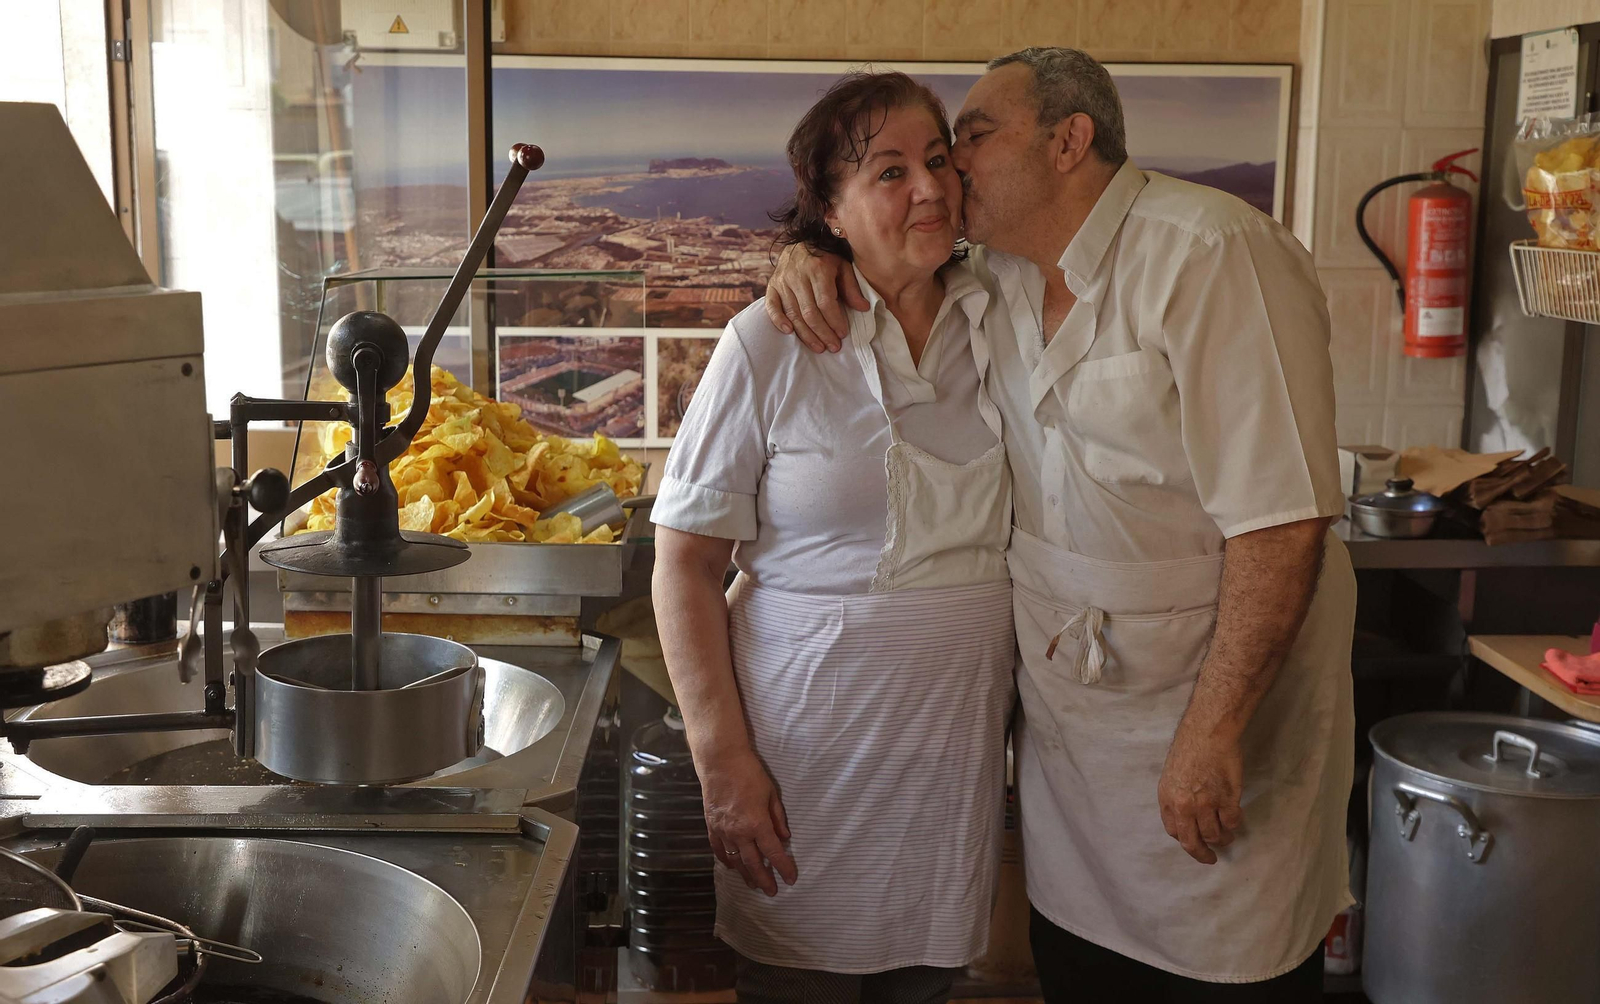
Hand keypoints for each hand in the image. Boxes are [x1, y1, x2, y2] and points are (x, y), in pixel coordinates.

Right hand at [700, 750, 798, 894]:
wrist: (720, 762)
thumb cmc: (749, 773)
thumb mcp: (771, 793)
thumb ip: (778, 818)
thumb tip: (785, 837)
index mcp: (757, 824)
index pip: (773, 852)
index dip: (783, 867)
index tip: (791, 879)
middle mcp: (739, 832)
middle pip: (753, 863)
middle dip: (764, 879)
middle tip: (771, 892)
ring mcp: (723, 831)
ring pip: (735, 860)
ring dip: (745, 874)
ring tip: (753, 884)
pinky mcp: (711, 826)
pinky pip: (719, 850)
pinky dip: (726, 860)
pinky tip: (732, 867)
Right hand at [763, 243, 868, 352]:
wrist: (801, 241)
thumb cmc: (826, 257)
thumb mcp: (843, 267)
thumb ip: (852, 288)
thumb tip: (863, 308)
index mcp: (818, 269)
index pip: (825, 302)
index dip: (834, 321)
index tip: (843, 334)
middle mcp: (798, 275)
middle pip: (809, 312)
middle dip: (823, 333)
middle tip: (833, 347)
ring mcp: (783, 281)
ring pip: (793, 314)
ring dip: (806, 334)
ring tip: (819, 347)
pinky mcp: (772, 285)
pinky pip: (772, 306)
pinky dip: (778, 320)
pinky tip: (789, 332)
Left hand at [1157, 724, 1243, 864]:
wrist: (1207, 734)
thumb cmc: (1190, 749)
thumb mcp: (1172, 775)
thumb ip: (1177, 798)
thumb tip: (1186, 817)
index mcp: (1168, 800)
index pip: (1174, 832)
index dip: (1185, 839)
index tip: (1193, 843)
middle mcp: (1184, 807)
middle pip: (1191, 842)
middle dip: (1201, 855)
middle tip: (1210, 859)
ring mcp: (1206, 805)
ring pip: (1214, 835)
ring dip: (1222, 839)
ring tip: (1227, 836)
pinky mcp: (1227, 801)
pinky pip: (1231, 823)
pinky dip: (1234, 824)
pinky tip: (1235, 818)